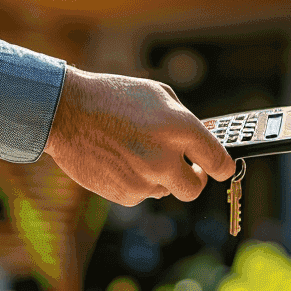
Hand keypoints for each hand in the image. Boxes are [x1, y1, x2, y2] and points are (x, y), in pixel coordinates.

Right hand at [43, 67, 234, 205]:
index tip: (220, 167)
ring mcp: (144, 180)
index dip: (224, 167)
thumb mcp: (158, 94)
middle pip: (194, 189)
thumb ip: (184, 120)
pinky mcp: (124, 195)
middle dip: (193, 180)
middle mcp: (165, 158)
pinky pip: (140, 193)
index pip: (219, 161)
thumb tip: (199, 142)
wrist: (67, 112)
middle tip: (187, 169)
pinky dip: (135, 181)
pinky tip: (119, 159)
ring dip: (158, 176)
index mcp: (180, 128)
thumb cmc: (114, 97)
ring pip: (164, 189)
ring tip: (135, 150)